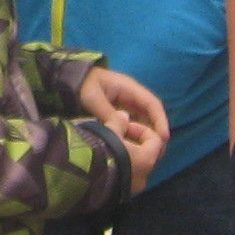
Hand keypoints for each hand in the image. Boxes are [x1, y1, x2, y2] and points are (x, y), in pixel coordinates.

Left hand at [80, 67, 169, 189]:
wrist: (71, 80)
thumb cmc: (83, 85)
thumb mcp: (93, 99)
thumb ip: (107, 113)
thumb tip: (122, 128)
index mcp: (129, 88)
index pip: (152, 104)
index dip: (160, 120)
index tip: (163, 138)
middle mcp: (132, 96)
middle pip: (151, 114)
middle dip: (156, 132)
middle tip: (158, 151)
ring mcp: (127, 103)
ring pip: (143, 121)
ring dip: (147, 135)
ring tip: (148, 153)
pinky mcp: (121, 111)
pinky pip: (133, 124)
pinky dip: (135, 135)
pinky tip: (133, 148)